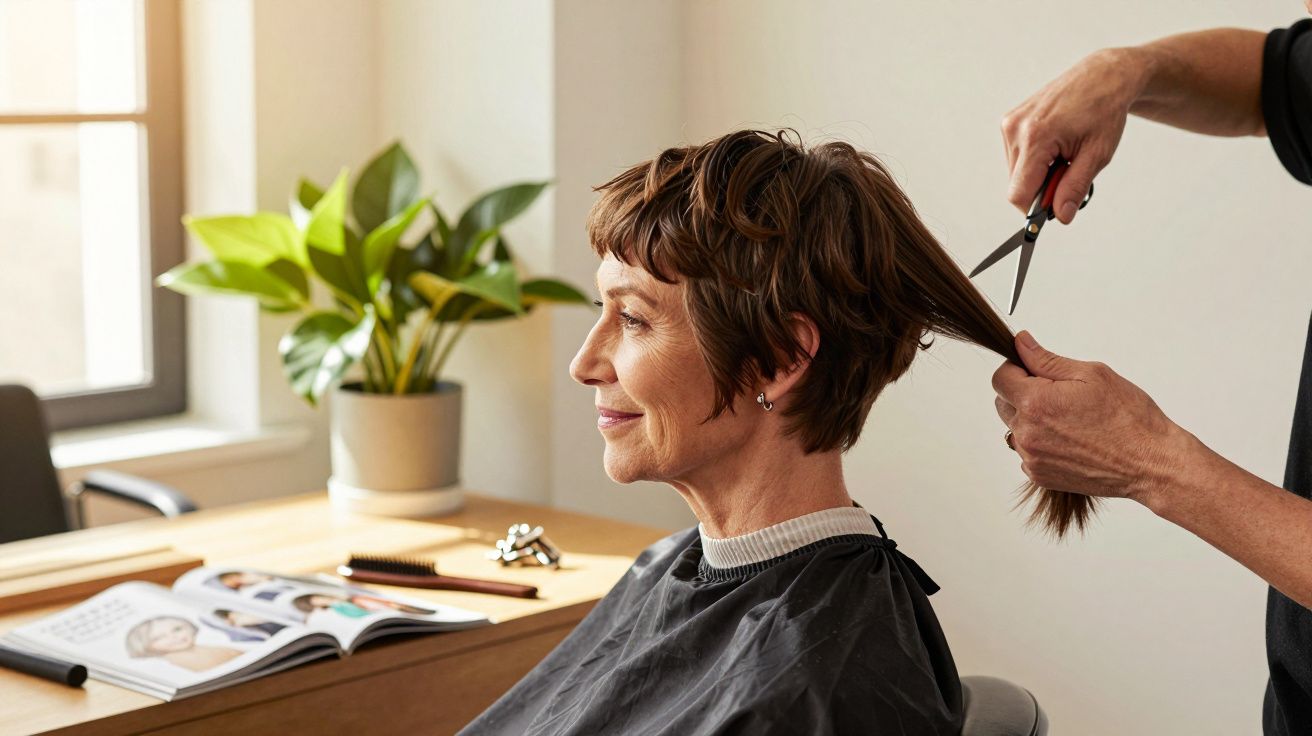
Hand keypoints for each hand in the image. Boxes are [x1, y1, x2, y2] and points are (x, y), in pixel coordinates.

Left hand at [991, 331, 1184, 502]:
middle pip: (1004, 404)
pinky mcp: (1039, 475)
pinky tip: (1070, 440)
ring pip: (1015, 429)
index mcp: (1035, 403)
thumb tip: (1020, 343)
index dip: (1017, 369)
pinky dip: (1041, 443)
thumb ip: (1046, 360)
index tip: (1036, 371)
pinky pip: (1027, 452)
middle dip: (1023, 393)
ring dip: (1031, 420)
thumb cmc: (1128, 418)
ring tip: (1069, 420)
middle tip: (1059, 395)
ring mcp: (1031, 458)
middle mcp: (1027, 433)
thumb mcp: (1091, 374)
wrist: (1150, 463)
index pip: (1000, 378)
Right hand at [1001, 48, 1147, 223]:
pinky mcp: (1010, 121)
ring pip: (1016, 172)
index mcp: (1036, 137)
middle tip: (1069, 170)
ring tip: (1063, 153)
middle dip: (1042, 188)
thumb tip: (1060, 216)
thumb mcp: (1097, 154)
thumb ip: (1075, 188)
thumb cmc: (1104, 109)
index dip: (1036, 208)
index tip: (1055, 208)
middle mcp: (1016, 129)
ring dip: (1038, 173)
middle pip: (1017, 184)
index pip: (1019, 193)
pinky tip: (1054, 144)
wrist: (1102, 75)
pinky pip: (1016, 157)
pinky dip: (1034, 160)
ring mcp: (1010, 123)